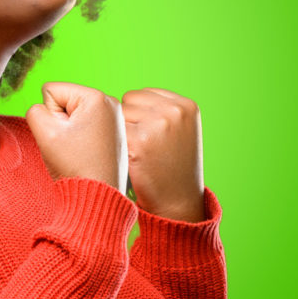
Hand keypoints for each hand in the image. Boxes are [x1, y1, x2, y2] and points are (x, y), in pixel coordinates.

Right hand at [25, 82, 128, 193]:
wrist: (97, 197)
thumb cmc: (74, 166)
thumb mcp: (44, 132)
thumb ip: (34, 110)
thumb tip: (45, 110)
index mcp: (96, 97)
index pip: (51, 91)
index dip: (49, 116)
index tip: (64, 136)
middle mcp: (109, 102)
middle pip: (64, 102)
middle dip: (61, 123)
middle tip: (71, 146)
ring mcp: (114, 117)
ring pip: (73, 115)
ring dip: (69, 132)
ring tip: (79, 151)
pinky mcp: (114, 131)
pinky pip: (84, 126)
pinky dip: (81, 139)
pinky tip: (87, 154)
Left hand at [121, 88, 205, 222]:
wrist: (177, 204)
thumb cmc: (173, 169)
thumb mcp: (180, 132)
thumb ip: (162, 111)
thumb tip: (128, 98)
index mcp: (186, 105)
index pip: (143, 94)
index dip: (139, 116)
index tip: (148, 136)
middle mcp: (174, 111)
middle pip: (129, 101)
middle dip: (129, 122)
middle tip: (142, 147)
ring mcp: (158, 125)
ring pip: (118, 116)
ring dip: (120, 133)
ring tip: (137, 155)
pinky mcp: (138, 142)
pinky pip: (111, 133)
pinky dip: (115, 148)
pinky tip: (129, 162)